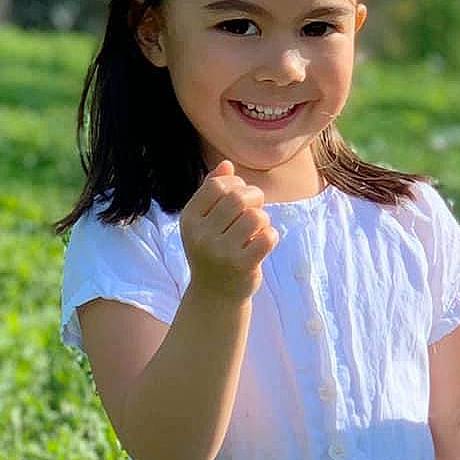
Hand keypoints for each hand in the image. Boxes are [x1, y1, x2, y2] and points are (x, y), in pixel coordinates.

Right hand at [180, 159, 279, 301]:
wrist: (215, 295)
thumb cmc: (213, 250)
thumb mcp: (205, 221)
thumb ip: (212, 192)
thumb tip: (227, 165)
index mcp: (189, 220)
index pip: (217, 186)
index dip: (236, 184)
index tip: (241, 195)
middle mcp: (201, 235)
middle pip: (238, 198)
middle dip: (254, 197)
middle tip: (256, 208)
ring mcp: (220, 252)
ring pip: (256, 217)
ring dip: (263, 219)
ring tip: (257, 230)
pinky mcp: (241, 266)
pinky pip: (268, 237)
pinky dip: (271, 236)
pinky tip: (263, 243)